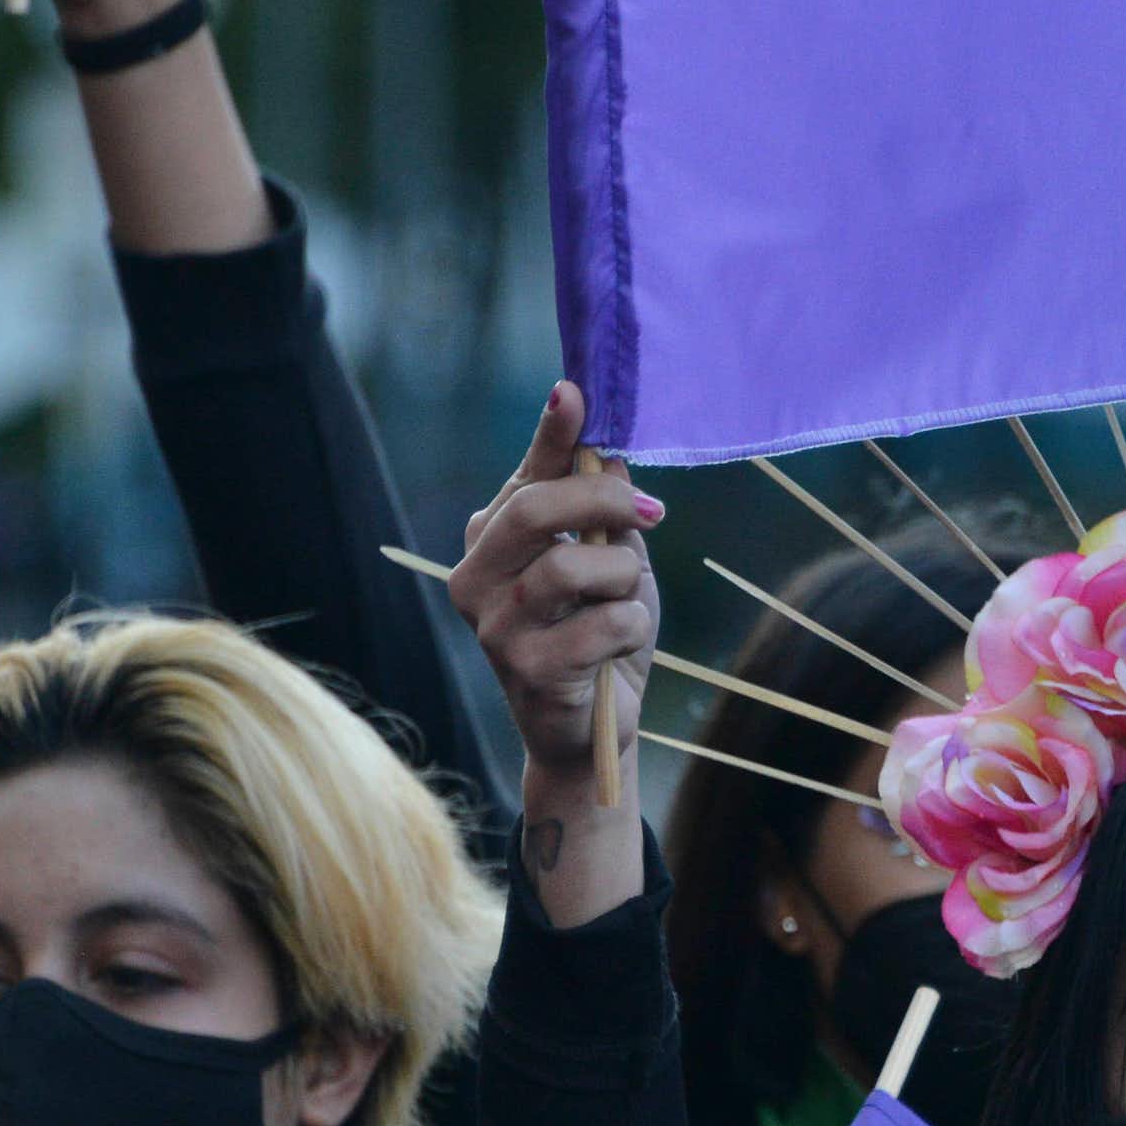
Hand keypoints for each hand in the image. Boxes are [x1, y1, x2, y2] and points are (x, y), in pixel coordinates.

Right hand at [451, 381, 661, 807]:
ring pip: (571, 567)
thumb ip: (604, 513)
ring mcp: (494, 627)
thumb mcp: (610, 562)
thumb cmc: (599, 635)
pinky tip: (624, 642)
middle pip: (536, 510)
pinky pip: (601, 624)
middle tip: (650, 512)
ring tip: (628, 598)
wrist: (594, 731)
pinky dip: (631, 625)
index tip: (574, 393)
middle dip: (604, 500)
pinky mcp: (526, 671)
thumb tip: (609, 453)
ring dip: (622, 577)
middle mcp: (476, 577)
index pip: (526, 475)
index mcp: (492, 540)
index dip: (552, 433)